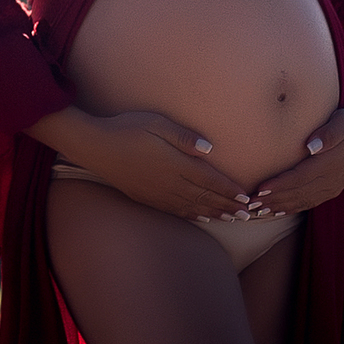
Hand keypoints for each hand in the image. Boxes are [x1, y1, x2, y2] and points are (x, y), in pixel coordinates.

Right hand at [33, 106, 251, 222]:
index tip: (246, 197)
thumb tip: (210, 150)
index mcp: (175, 163)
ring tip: (230, 219)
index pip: (209, 180)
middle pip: (204, 198)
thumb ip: (184, 137)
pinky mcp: (148, 198)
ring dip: (214, 214)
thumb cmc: (128, 128)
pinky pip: (176, 211)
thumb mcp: (157, 124)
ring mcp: (158, 194)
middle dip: (227, 206)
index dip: (228, 190)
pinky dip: (193, 216)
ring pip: (192, 208)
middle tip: (247, 215)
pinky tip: (201, 218)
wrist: (96, 147)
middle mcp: (169, 183)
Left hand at [245, 93, 343, 218]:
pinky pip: (308, 203)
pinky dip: (291, 208)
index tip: (260, 189)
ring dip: (279, 207)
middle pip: (297, 193)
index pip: (300, 177)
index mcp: (330, 164)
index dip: (280, 185)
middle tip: (249, 205)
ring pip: (301, 202)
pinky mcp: (331, 190)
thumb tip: (311, 146)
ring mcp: (331, 188)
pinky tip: (276, 211)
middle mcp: (330, 181)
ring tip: (257, 212)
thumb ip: (330, 132)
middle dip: (273, 200)